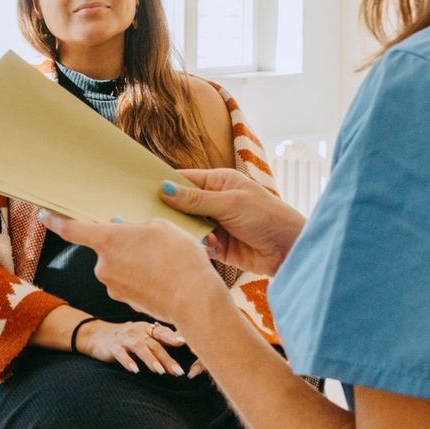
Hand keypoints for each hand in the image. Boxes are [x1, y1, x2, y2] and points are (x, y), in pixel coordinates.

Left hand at [40, 211, 226, 332]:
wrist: (194, 300)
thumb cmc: (180, 258)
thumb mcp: (162, 227)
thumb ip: (138, 227)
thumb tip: (127, 231)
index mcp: (108, 241)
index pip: (71, 229)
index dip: (56, 220)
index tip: (45, 215)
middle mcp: (103, 265)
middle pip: (106, 249)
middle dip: (123, 245)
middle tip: (151, 244)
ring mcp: (112, 286)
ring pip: (120, 267)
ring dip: (135, 263)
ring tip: (164, 263)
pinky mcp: (125, 301)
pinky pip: (129, 283)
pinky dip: (142, 279)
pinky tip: (163, 278)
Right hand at [81, 319, 188, 374]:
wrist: (97, 335)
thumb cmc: (126, 337)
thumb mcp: (144, 335)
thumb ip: (161, 339)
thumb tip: (184, 341)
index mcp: (146, 329)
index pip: (162, 333)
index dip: (173, 337)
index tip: (184, 343)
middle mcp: (136, 332)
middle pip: (154, 345)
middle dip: (167, 359)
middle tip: (178, 372)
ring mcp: (124, 339)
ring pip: (139, 348)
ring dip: (150, 360)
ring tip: (160, 371)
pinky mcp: (112, 347)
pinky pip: (120, 354)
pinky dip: (128, 362)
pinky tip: (135, 370)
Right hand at [159, 170, 304, 274]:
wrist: (290, 249)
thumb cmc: (267, 217)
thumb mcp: (230, 203)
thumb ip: (195, 199)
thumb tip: (163, 189)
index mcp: (219, 182)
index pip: (184, 179)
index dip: (164, 183)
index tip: (139, 190)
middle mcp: (214, 201)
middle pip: (181, 204)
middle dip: (169, 211)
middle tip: (148, 216)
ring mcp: (215, 224)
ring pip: (187, 226)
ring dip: (186, 231)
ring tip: (183, 234)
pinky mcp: (218, 246)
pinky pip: (197, 244)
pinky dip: (198, 246)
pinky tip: (208, 247)